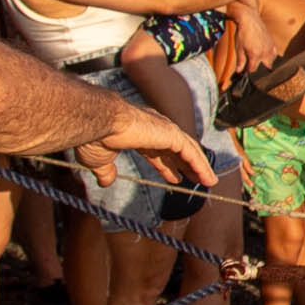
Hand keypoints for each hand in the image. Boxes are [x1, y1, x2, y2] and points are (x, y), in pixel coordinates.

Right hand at [76, 101, 213, 191]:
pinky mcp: (171, 134)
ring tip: (209, 182)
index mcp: (138, 133)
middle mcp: (153, 128)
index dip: (167, 166)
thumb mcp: (99, 160)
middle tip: (197, 178)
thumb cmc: (94, 136)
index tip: (175, 177)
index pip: (158, 151)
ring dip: (199, 166)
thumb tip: (105, 182)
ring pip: (188, 150)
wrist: (98, 122)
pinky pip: (190, 152)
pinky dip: (200, 164)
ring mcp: (163, 130)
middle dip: (187, 165)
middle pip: (177, 150)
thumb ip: (105, 171)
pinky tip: (206, 177)